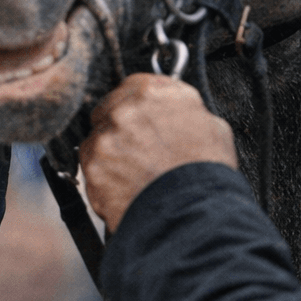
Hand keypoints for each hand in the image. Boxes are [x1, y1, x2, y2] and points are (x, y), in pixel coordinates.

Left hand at [78, 73, 238, 231]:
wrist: (194, 214)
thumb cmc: (206, 173)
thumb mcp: (210, 125)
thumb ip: (181, 107)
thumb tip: (171, 107)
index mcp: (152, 93)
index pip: (131, 87)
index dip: (136, 105)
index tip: (139, 117)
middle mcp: (122, 111)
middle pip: (108, 111)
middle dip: (119, 127)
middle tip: (137, 148)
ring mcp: (104, 139)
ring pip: (97, 138)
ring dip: (110, 151)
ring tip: (136, 172)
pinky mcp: (92, 167)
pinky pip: (90, 165)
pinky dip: (103, 174)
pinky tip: (125, 185)